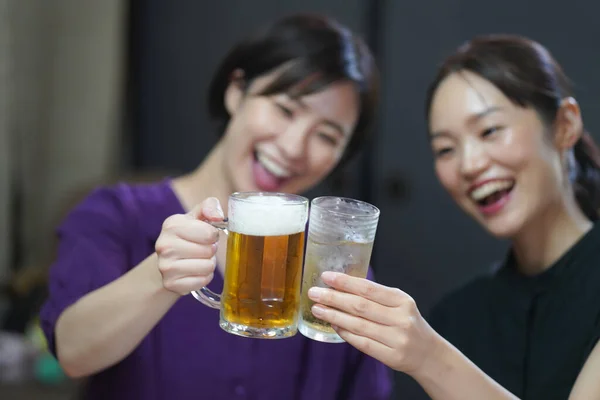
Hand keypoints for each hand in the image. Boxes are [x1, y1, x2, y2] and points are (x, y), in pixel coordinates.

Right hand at [155, 197, 223, 295]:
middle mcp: (164, 245)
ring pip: (207, 267)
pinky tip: (194, 272)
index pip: (209, 233)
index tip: (206, 235)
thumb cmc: (188, 236)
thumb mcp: (197, 216)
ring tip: (198, 259)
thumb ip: (209, 206)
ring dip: (208, 264)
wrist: (168, 261)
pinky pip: (202, 281)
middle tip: (201, 249)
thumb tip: (218, 216)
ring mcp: (165, 267)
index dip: (213, 235)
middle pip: (209, 251)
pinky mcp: (170, 284)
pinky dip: (204, 277)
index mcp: (172, 225)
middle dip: (211, 250)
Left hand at [308, 271, 439, 374]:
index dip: (345, 282)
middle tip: (314, 293)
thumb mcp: (399, 304)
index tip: (326, 276)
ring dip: (334, 316)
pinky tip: (333, 326)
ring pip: (358, 325)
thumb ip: (376, 296)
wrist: (429, 353)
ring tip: (317, 309)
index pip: (368, 288)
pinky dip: (345, 333)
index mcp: (401, 300)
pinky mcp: (391, 356)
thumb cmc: (408, 323)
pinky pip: (362, 343)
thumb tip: (341, 286)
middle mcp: (400, 318)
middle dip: (333, 298)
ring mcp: (396, 338)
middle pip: (360, 306)